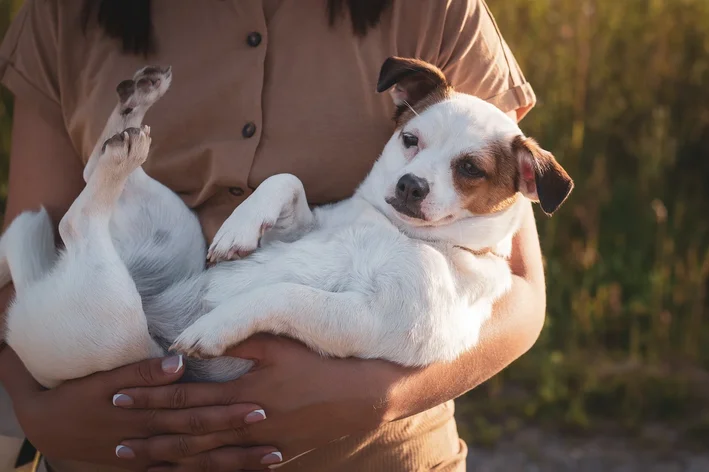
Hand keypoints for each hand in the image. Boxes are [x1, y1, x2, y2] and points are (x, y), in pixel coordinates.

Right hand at [0, 348, 275, 470]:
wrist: (51, 424)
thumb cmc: (81, 394)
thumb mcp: (105, 377)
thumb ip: (144, 370)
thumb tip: (179, 362)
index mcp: (148, 413)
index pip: (195, 412)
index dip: (226, 411)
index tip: (259, 407)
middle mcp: (154, 439)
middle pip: (203, 442)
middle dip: (240, 443)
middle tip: (275, 441)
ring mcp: (152, 457)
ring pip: (199, 464)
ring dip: (234, 464)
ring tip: (271, 461)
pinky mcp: (148, 467)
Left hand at [115, 334, 409, 470]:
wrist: (360, 396)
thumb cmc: (320, 363)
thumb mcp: (281, 344)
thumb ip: (239, 338)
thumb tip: (198, 338)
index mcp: (244, 391)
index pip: (186, 395)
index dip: (151, 397)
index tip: (119, 397)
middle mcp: (246, 422)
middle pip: (188, 432)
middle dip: (150, 435)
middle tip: (114, 441)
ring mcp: (259, 445)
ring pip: (206, 457)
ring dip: (170, 460)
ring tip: (140, 464)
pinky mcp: (274, 457)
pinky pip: (232, 470)